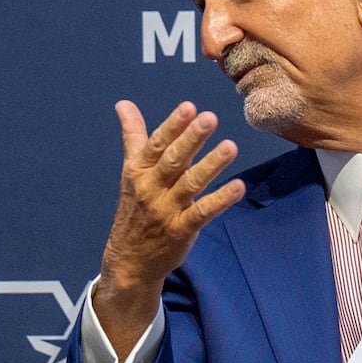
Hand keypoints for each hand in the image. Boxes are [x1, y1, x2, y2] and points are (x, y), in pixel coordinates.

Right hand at [94, 101, 243, 356]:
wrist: (129, 259)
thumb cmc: (135, 208)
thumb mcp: (131, 171)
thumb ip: (133, 136)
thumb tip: (123, 103)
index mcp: (139, 171)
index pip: (156, 145)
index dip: (172, 126)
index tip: (188, 107)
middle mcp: (151, 188)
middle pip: (173, 161)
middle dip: (191, 140)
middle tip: (210, 118)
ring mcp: (166, 210)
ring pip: (190, 184)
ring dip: (211, 165)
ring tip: (231, 146)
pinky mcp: (181, 229)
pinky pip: (202, 213)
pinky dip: (220, 200)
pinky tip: (238, 187)